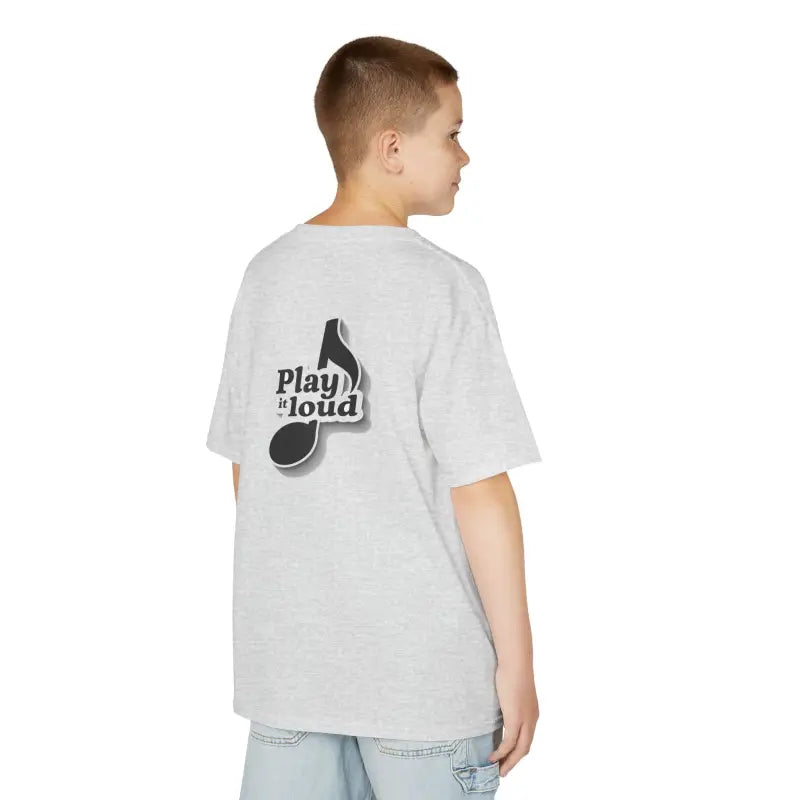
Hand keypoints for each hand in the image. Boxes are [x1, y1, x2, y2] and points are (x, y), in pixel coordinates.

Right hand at [489, 658, 538, 776]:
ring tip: (498, 770)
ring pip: (519, 749)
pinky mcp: (516, 719)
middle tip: (503, 771)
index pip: (527, 738)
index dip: (518, 751)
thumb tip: (501, 705)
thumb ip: (510, 701)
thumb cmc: (512, 670)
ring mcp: (525, 720)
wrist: (516, 662)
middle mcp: (532, 720)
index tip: (508, 758)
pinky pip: (509, 742)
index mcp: (532, 713)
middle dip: (514, 762)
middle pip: (525, 748)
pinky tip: (493, 757)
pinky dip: (502, 752)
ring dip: (508, 762)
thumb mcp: (513, 690)